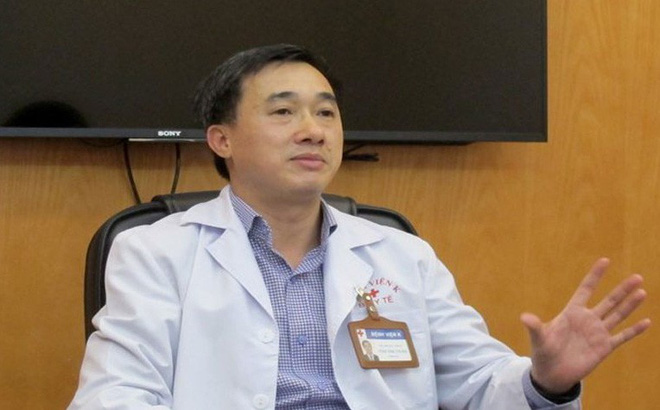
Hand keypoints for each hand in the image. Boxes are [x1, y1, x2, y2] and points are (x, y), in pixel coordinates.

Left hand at [520, 258, 650, 393]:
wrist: (552, 374)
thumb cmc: (544, 352)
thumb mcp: (539, 338)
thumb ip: (535, 327)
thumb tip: (524, 317)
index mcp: (572, 312)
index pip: (586, 289)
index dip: (595, 276)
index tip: (605, 260)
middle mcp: (588, 320)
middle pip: (609, 301)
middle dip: (622, 289)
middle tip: (637, 276)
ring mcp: (597, 333)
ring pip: (618, 315)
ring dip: (630, 304)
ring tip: (642, 292)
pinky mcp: (604, 348)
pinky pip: (622, 337)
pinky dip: (634, 330)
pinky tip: (646, 321)